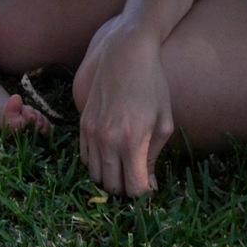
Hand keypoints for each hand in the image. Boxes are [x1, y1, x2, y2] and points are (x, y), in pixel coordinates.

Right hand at [75, 22, 172, 197]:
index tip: (151, 185)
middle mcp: (107, 140)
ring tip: (125, 167)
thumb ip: (154, 156)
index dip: (145, 192)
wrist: (126, 53)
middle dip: (127, 188)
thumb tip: (149, 183)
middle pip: (113, 186)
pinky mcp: (83, 124)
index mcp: (132, 141)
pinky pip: (85, 158)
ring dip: (111, 177)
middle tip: (139, 177)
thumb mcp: (164, 122)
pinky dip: (98, 163)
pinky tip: (112, 153)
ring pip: (96, 175)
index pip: (135, 187)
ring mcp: (92, 132)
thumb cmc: (153, 86)